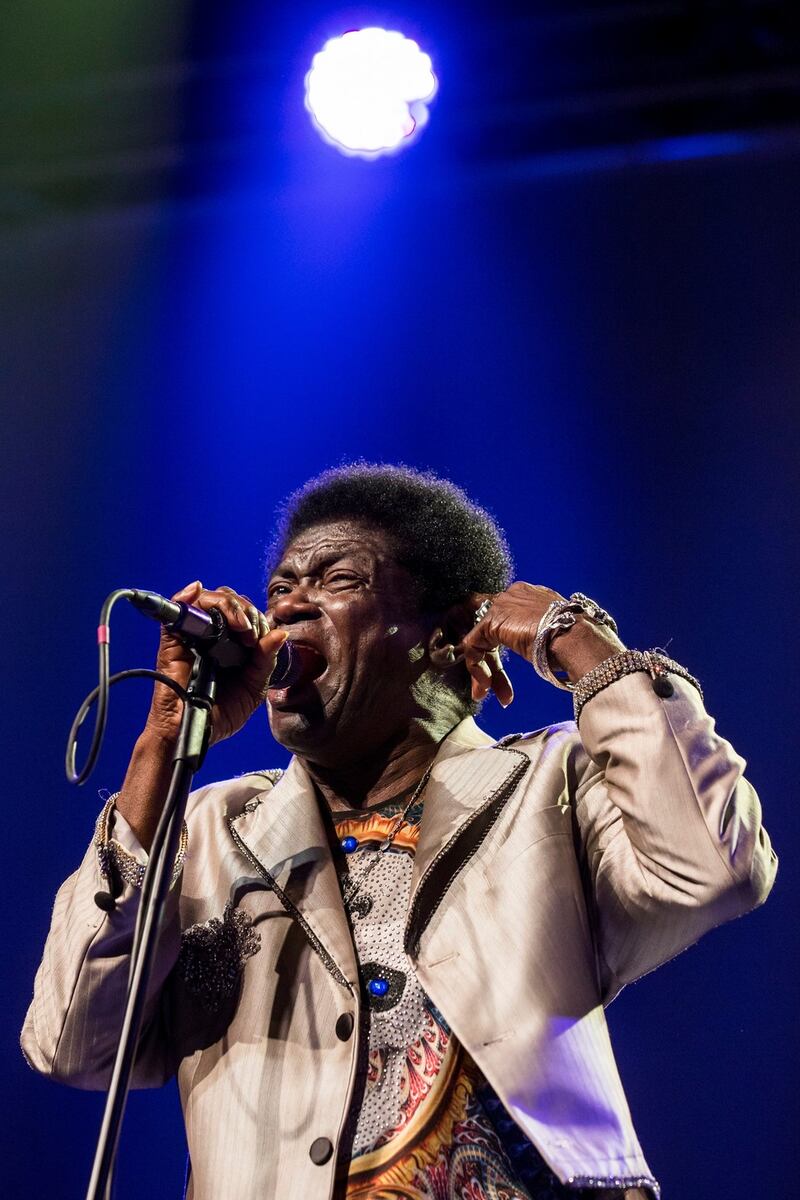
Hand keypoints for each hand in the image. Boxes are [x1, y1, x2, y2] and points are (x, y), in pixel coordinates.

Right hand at [144, 580, 286, 745]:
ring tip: (240, 627)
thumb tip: (280, 632)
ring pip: (207, 599)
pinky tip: (199, 594)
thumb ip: (265, 660)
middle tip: (251, 635)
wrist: (193, 732)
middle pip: (228, 601)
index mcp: (232, 645)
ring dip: (228, 605)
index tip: (262, 640)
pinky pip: (176, 609)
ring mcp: (192, 636)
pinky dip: (187, 596)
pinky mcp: (172, 640)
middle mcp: (212, 636)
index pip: (245, 614)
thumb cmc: (220, 715)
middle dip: (246, 610)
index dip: (257, 619)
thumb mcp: (253, 688)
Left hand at [457, 582, 624, 703]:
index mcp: (535, 598)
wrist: (580, 639)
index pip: (511, 622)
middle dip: (496, 666)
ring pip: (483, 640)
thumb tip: (547, 655)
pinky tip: (487, 685)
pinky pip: (474, 645)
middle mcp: (516, 596)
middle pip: (495, 632)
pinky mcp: (492, 620)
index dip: (508, 651)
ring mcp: (504, 605)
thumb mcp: (561, 638)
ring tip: (492, 694)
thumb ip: (545, 639)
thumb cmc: (581, 644)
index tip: (511, 674)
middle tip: (502, 692)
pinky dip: (477, 667)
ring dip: (486, 671)